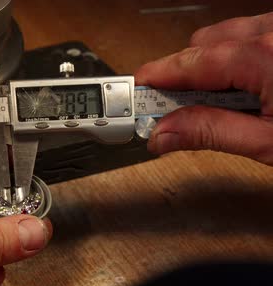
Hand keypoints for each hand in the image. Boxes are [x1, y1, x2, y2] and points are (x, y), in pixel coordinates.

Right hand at [135, 12, 272, 165]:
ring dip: (213, 65)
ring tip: (221, 103)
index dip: (156, 78)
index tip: (134, 93)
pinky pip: (252, 35)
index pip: (191, 62)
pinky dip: (239, 57)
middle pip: (204, 44)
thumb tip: (163, 133)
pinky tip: (250, 87)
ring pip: (227, 35)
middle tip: (174, 112)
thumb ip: (213, 133)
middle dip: (185, 76)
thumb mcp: (270, 143)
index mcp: (267, 56)